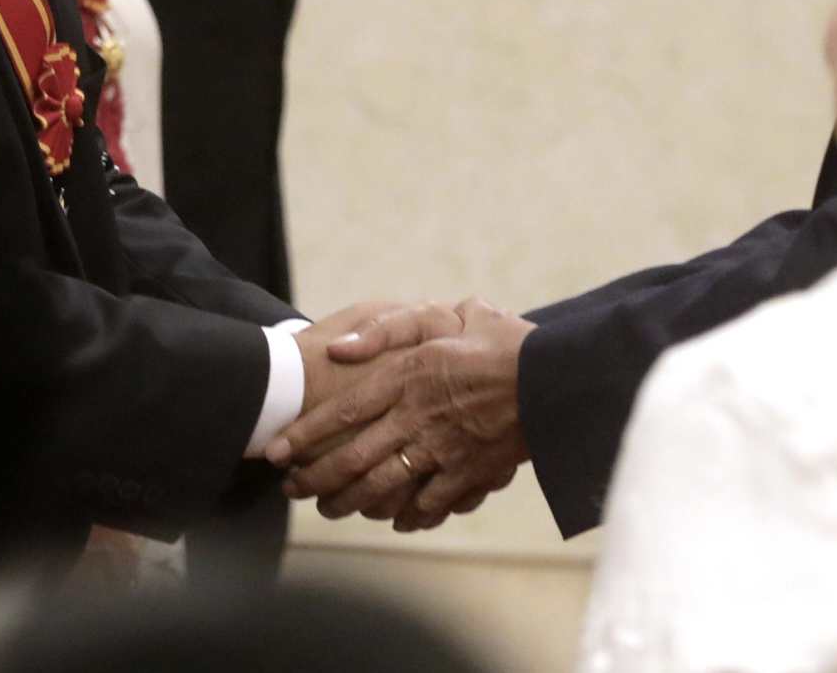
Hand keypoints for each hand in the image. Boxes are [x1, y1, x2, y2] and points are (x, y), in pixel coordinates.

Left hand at [267, 297, 533, 530]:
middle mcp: (420, 415)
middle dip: (316, 477)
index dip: (305, 434)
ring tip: (328, 509)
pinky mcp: (471, 472)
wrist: (560, 377)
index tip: (276, 451)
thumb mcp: (450, 315)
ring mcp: (444, 448)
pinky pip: (429, 502)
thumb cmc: (506, 340)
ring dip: (349, 501)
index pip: (344, 411)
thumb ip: (389, 326)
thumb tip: (338, 347)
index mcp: (411, 375)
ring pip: (382, 485)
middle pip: (354, 456)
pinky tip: (394, 520)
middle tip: (292, 488)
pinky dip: (408, 514)